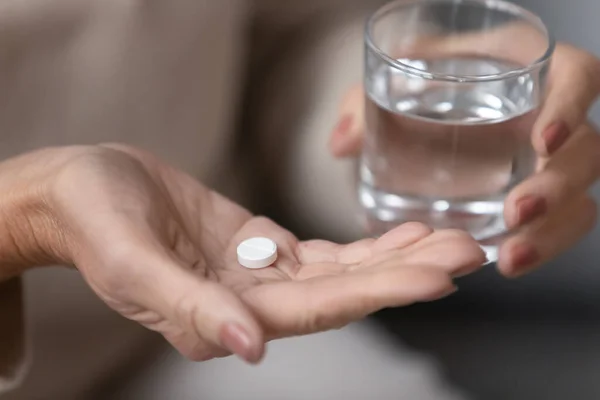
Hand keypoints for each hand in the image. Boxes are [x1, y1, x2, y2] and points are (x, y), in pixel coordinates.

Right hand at [0, 144, 485, 362]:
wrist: (82, 191)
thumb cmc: (95, 222)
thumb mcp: (131, 263)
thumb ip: (189, 307)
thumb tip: (248, 347)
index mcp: (222, 316)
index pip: (315, 310)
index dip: (377, 292)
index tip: (435, 277)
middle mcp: (250, 304)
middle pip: (343, 293)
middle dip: (405, 274)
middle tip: (467, 254)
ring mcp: (258, 275)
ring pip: (341, 272)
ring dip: (395, 257)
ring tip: (450, 239)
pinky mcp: (259, 246)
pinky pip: (322, 251)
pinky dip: (364, 245)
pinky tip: (401, 231)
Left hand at [329, 43, 599, 276]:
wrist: (423, 109)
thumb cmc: (419, 87)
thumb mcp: (392, 81)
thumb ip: (365, 104)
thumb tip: (341, 142)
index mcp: (528, 73)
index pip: (576, 78)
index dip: (569, 106)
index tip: (542, 138)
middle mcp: (549, 118)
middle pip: (586, 150)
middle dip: (557, 185)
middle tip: (515, 210)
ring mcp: (547, 163)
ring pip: (579, 197)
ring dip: (552, 230)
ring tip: (511, 256)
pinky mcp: (537, 199)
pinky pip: (557, 224)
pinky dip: (540, 245)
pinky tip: (508, 260)